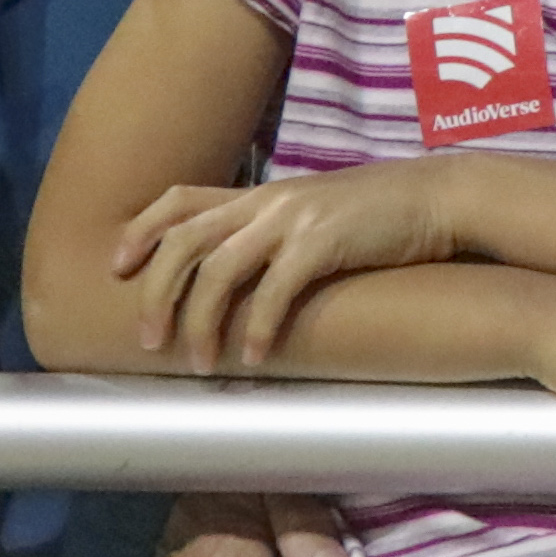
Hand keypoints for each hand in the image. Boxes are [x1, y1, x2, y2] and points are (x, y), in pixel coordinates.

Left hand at [112, 163, 463, 373]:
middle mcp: (266, 200)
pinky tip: (257, 357)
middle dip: (156, 293)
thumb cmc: (380, 215)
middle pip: (184, 242)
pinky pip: (275, 289)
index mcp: (259, 193)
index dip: (140, 232)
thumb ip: (275, 234)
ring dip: (200, 321)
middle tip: (149, 341)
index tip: (115, 269)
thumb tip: (244, 278)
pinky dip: (258, 327)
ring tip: (199, 363)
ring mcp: (293, 218)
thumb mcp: (315, 214)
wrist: (440, 197)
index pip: (178, 200)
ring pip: (218, 269)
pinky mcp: (324, 242)